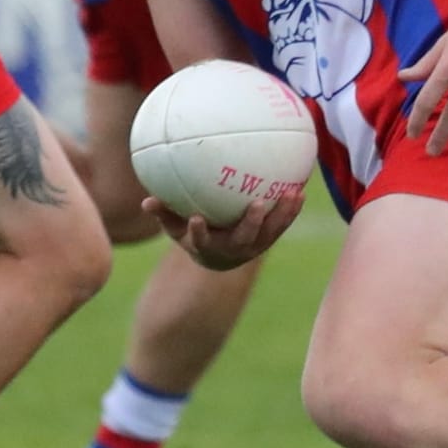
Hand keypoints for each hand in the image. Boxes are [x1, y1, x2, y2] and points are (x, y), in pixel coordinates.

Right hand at [144, 184, 303, 269]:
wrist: (220, 257)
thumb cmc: (194, 234)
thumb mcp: (175, 228)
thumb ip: (163, 214)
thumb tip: (145, 201)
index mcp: (208, 247)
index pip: (201, 242)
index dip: (199, 232)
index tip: (195, 219)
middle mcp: (233, 250)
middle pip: (244, 240)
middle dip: (251, 224)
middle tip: (258, 204)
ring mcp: (253, 248)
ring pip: (270, 234)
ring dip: (282, 216)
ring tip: (293, 194)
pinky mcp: (268, 240)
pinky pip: (282, 226)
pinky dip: (291, 210)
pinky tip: (301, 189)